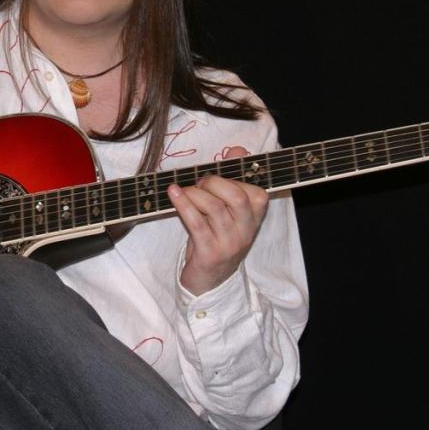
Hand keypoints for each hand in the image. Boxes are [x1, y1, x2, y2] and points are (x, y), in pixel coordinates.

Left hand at [166, 146, 268, 295]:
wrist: (210, 280)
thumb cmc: (218, 236)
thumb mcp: (229, 210)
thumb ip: (234, 178)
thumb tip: (238, 149)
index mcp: (256, 216)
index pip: (255, 190)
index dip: (234, 175)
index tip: (218, 171)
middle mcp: (247, 230)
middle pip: (236, 196)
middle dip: (213, 182)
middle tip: (199, 182)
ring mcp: (230, 243)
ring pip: (214, 208)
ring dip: (194, 193)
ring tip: (183, 190)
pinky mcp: (210, 253)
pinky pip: (196, 223)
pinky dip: (183, 204)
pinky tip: (172, 193)